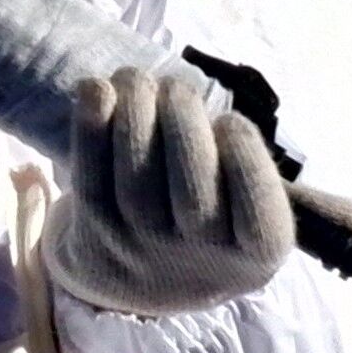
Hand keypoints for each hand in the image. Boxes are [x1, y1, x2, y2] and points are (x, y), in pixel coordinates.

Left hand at [51, 66, 296, 317]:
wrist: (133, 273)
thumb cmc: (205, 221)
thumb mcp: (248, 214)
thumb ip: (258, 174)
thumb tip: (247, 127)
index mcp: (253, 258)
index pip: (261, 219)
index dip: (246, 160)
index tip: (231, 121)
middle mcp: (199, 263)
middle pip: (193, 194)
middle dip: (184, 123)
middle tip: (177, 88)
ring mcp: (142, 252)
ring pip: (138, 184)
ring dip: (135, 114)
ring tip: (136, 78)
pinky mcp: (94, 235)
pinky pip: (91, 181)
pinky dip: (90, 129)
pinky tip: (96, 89)